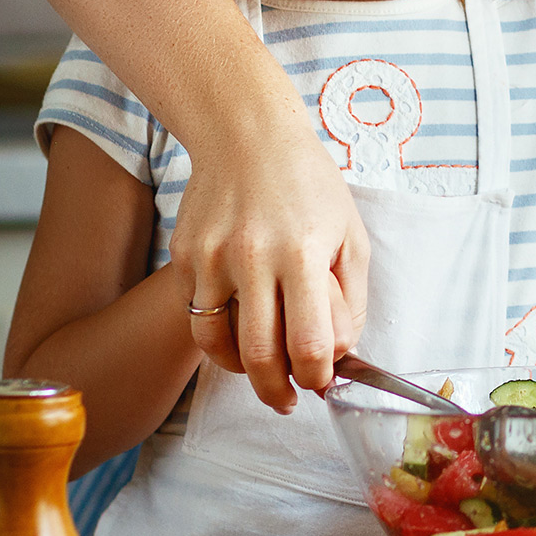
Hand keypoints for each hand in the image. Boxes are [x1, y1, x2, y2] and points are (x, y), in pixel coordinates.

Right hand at [173, 115, 369, 411]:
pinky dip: (218, 334)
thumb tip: (338, 354)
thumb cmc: (308, 184)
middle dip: (276, 393)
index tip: (320, 382)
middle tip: (285, 400)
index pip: (309, 343)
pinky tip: (238, 327)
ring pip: (217, 345)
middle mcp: (253, 257)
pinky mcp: (184, 256)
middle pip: (259, 356)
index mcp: (303, 252)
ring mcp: (211, 258)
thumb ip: (351, 299)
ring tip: (259, 373)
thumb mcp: (350, 234)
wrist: (246, 135)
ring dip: (241, 372)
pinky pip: (197, 315)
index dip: (315, 377)